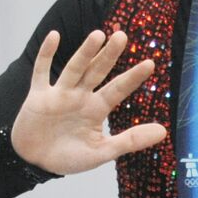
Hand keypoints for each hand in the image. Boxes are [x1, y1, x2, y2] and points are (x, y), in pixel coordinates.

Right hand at [11, 29, 167, 174]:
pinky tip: (53, 36)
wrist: (34, 163)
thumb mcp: (102, 152)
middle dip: (109, 55)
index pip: (118, 89)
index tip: (150, 63)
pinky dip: (46, 54)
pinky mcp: (37, 96)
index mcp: (97, 109)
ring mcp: (59, 94)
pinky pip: (41, 71)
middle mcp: (80, 97)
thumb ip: (130, 140)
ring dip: (85, 52)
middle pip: (97, 71)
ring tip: (98, 35)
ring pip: (74, 68)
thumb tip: (163, 132)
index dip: (133, 77)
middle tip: (122, 35)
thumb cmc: (69, 158)